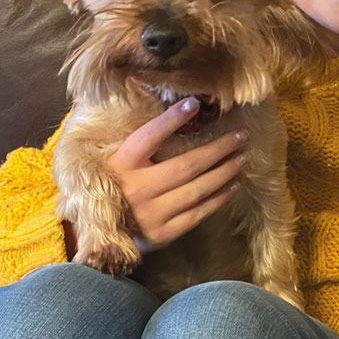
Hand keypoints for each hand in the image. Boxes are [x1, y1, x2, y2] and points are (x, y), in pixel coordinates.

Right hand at [104, 97, 249, 252]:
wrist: (95, 235)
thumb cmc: (111, 188)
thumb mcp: (112, 163)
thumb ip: (137, 144)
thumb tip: (173, 115)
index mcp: (120, 165)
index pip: (148, 137)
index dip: (170, 119)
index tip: (193, 103)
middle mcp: (135, 189)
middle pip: (186, 166)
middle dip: (218, 149)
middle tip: (242, 136)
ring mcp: (150, 214)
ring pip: (197, 190)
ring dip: (224, 172)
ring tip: (242, 158)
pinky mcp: (162, 234)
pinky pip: (197, 214)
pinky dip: (218, 199)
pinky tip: (233, 186)